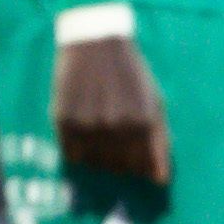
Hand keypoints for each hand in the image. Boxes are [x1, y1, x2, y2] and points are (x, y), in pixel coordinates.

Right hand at [53, 33, 168, 181]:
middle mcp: (117, 126)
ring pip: (95, 164)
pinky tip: (84, 131)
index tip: (137, 159)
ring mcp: (89, 125)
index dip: (141, 167)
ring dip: (99, 156)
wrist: (94, 43)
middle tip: (117, 141)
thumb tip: (159, 180)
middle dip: (121, 162)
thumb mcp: (154, 102)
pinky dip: (79, 150)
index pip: (144, 168)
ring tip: (100, 133)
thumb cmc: (130, 74)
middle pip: (119, 168)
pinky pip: (72, 155)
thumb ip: (159, 142)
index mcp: (144, 121)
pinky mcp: (65, 121)